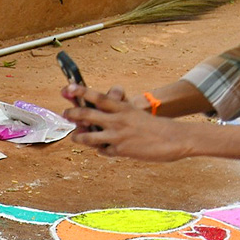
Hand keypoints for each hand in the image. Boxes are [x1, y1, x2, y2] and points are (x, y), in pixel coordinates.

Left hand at [63, 87, 193, 160]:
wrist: (175, 139)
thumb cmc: (153, 126)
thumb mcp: (135, 114)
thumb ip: (117, 114)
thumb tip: (95, 120)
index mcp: (123, 108)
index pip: (99, 97)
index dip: (81, 92)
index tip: (68, 87)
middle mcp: (118, 120)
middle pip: (87, 115)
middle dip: (72, 114)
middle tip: (64, 113)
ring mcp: (117, 136)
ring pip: (87, 137)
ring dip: (78, 137)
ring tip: (75, 136)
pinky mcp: (120, 151)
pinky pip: (102, 151)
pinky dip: (102, 150)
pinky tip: (107, 149)